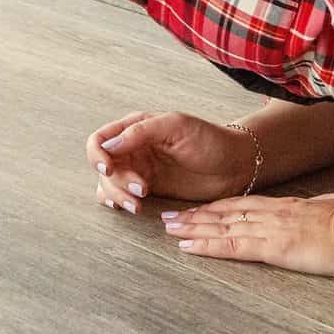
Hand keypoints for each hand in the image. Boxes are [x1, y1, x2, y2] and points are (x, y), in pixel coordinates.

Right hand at [86, 111, 255, 213]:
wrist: (235, 166)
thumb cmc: (211, 140)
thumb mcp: (177, 126)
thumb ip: (141, 131)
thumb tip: (109, 145)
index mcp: (135, 127)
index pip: (99, 140)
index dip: (97, 156)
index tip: (109, 169)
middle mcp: (132, 148)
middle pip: (102, 167)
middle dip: (116, 182)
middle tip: (142, 190)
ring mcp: (138, 169)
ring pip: (108, 184)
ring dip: (117, 196)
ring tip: (139, 205)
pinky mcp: (147, 188)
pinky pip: (119, 195)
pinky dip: (117, 202)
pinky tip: (129, 206)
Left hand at [161, 193, 333, 279]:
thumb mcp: (331, 214)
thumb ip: (313, 215)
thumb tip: (310, 220)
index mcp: (286, 207)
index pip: (241, 205)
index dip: (215, 208)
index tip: (194, 210)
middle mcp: (272, 214)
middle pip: (224, 213)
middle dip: (195, 216)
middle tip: (168, 218)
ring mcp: (271, 229)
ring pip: (221, 226)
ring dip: (192, 228)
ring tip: (169, 228)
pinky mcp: (274, 247)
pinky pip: (232, 246)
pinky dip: (206, 245)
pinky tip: (187, 247)